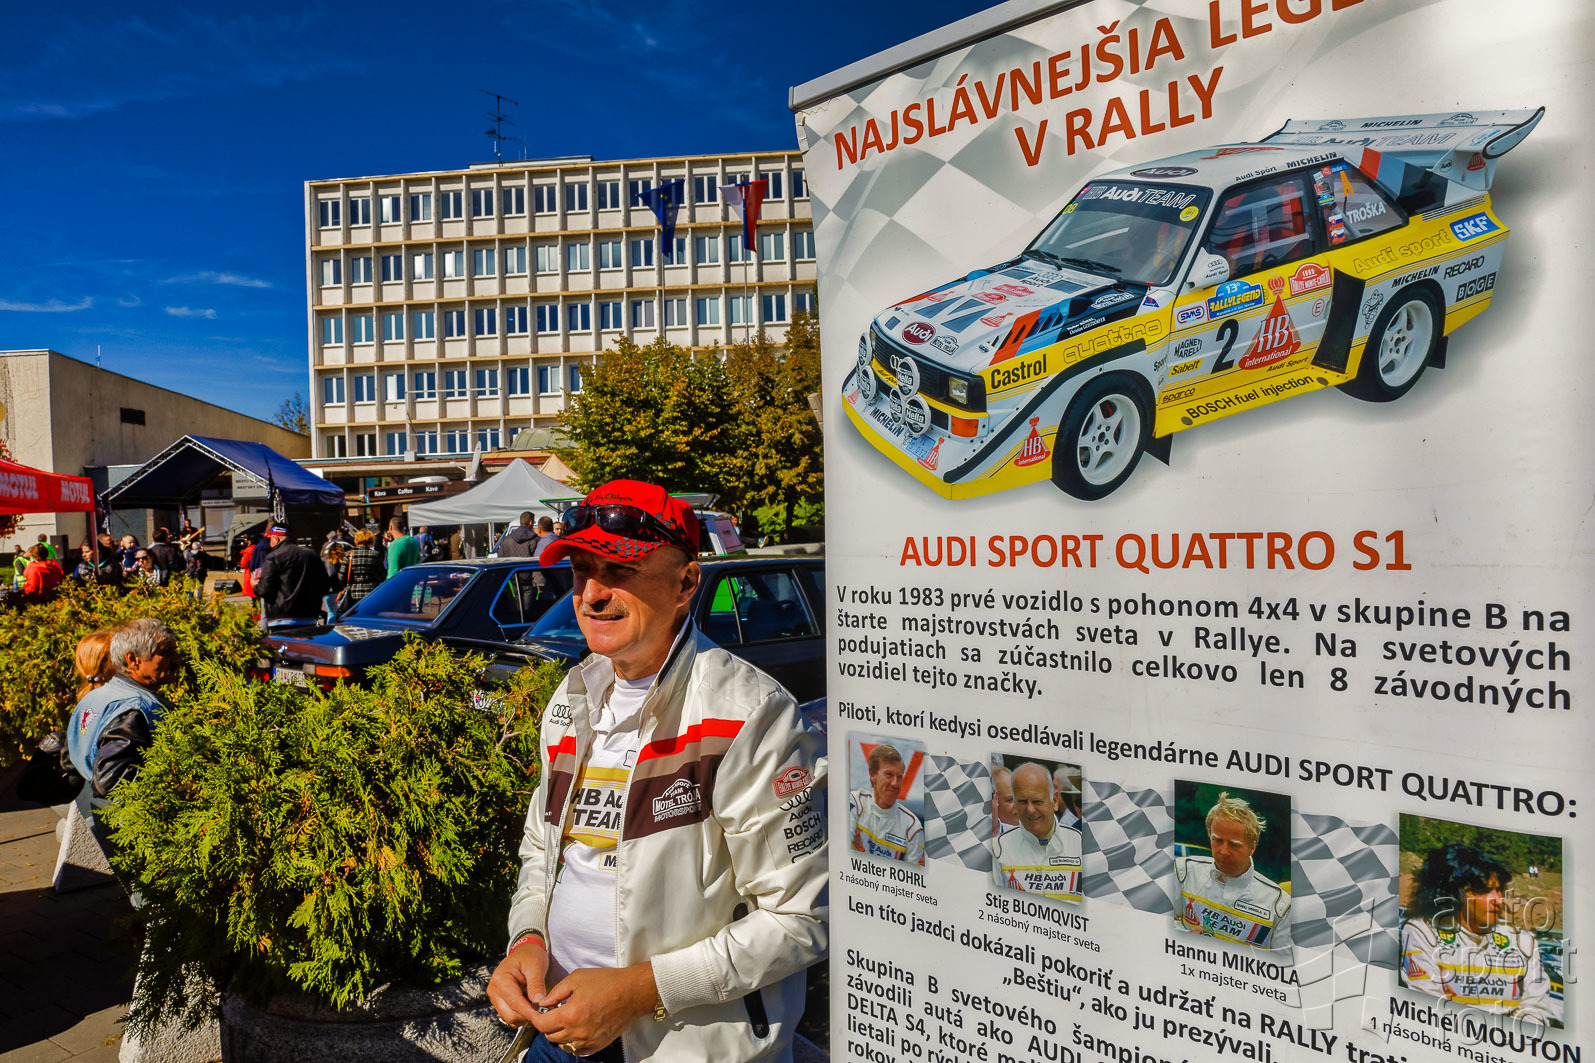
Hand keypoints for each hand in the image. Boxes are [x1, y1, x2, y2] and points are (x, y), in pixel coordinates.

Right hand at [487, 939, 549, 1026]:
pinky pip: (510, 1015)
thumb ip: (537, 984)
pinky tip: (529, 1002)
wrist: (525, 952)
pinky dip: (522, 1014)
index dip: (529, 1013)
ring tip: (535, 1001)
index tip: (542, 1018)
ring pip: (510, 1018)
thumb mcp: (536, 966)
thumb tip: (539, 1002)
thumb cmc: (530, 956)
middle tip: (543, 1008)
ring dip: (525, 1015)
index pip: (515, 1003)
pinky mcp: (499, 1002)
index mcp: (501, 979)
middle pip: (511, 1015)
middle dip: (528, 1015)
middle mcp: (494, 990)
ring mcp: (495, 997)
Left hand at [529, 963, 656, 1055]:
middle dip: (547, 1024)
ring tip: (565, 1020)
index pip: (542, 1024)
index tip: (536, 1012)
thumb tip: (543, 1003)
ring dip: (558, 1034)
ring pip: (562, 1044)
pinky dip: (571, 1042)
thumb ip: (556, 992)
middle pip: (550, 1036)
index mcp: (570, 1015)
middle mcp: (578, 1032)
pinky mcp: (597, 1045)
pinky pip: (576, 1050)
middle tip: (552, 1012)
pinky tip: (575, 1029)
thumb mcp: (577, 978)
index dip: (535, 1017)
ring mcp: (588, 1041)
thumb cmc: (607, 982)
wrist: (633, 993)